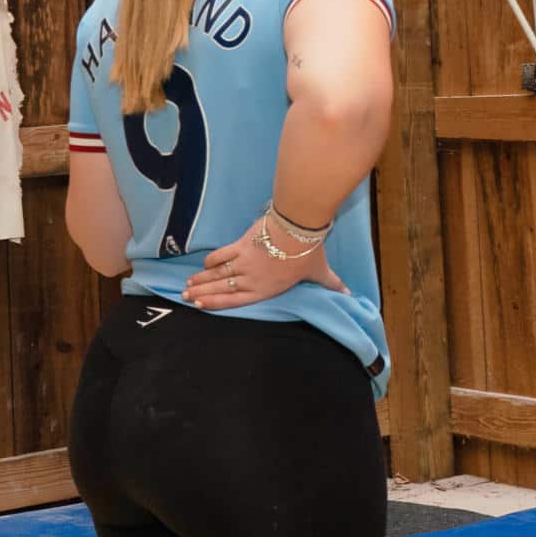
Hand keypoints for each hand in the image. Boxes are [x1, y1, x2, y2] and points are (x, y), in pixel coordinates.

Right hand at [182, 215, 348, 311]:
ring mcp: (243, 263)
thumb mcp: (320, 272)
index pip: (236, 300)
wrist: (297, 230)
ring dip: (201, 279)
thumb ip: (332, 284)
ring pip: (217, 274)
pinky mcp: (241, 245)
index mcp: (265, 290)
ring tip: (187, 284)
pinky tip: (203, 264)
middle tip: (186, 297)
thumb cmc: (307, 253)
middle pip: (221, 288)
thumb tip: (349, 294)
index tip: (201, 306)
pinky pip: (221, 255)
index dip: (217, 304)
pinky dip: (211, 260)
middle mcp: (250, 279)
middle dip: (202, 293)